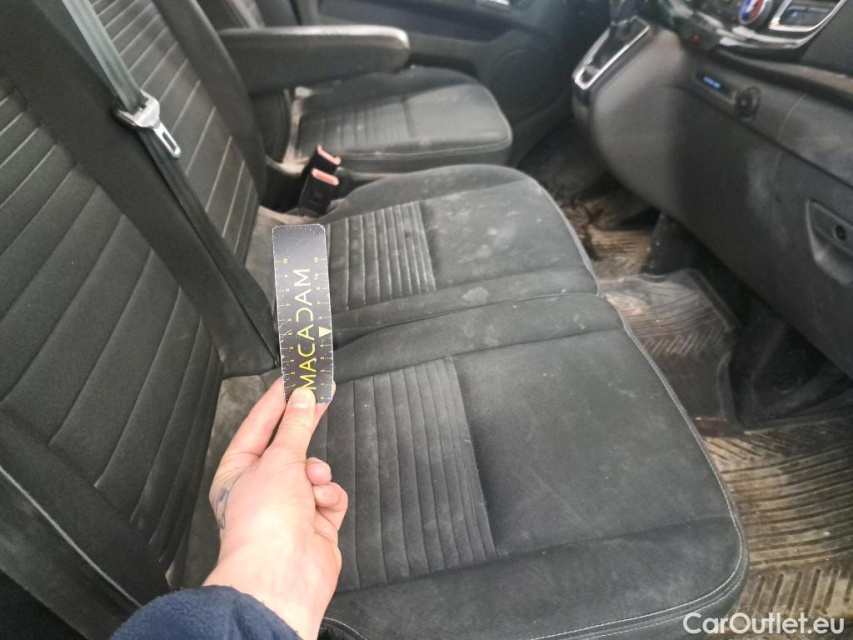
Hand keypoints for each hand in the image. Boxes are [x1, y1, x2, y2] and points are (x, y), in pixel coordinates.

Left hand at [203, 383, 346, 639]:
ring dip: (317, 473)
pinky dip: (329, 497)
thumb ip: (296, 426)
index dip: (276, 401)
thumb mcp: (279, 459)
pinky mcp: (315, 524)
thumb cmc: (264, 520)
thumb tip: (303, 398)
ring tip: (312, 483)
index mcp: (237, 472)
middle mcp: (262, 488)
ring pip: (314, 470)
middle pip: (289, 447)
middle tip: (320, 398)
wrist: (282, 574)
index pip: (258, 426)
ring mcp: (289, 508)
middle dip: (303, 434)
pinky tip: (320, 506)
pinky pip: (330, 495)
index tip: (294, 378)